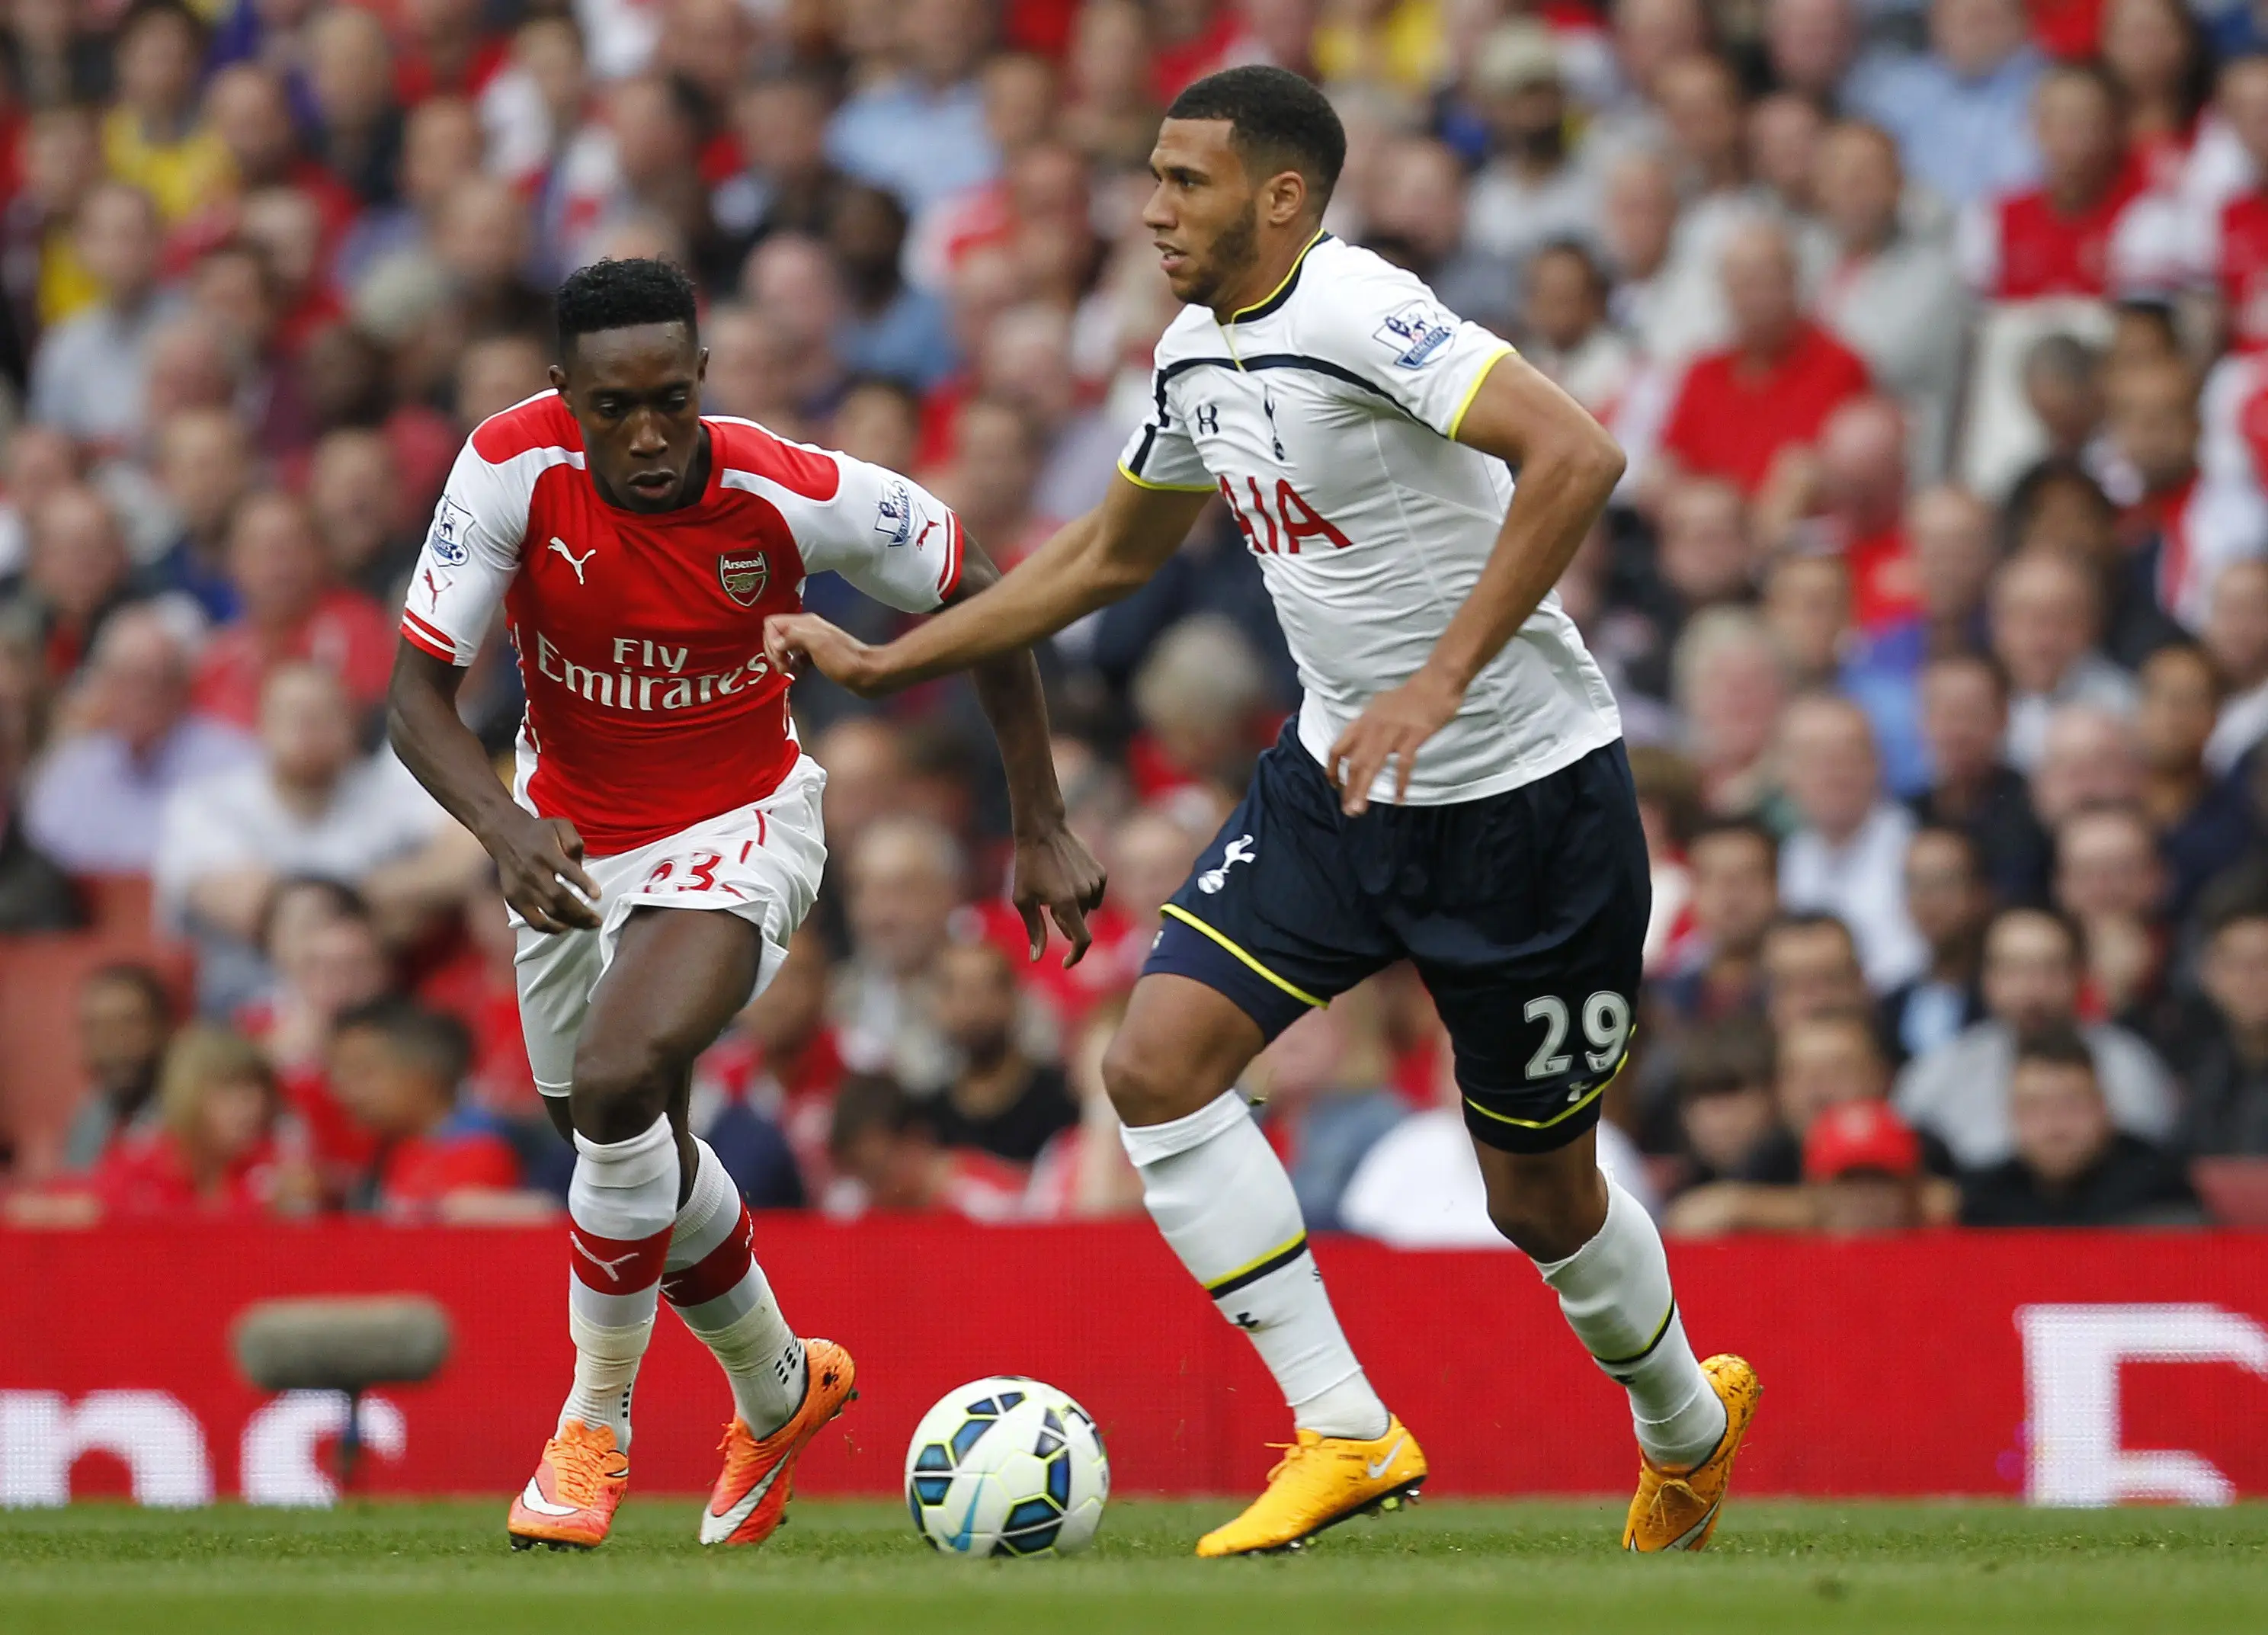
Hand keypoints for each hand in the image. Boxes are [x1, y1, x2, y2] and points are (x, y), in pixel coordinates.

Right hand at [483, 812, 601, 933]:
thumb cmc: (539, 833)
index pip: (566, 870)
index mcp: (546, 852)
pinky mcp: (514, 898)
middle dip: (580, 912)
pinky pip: (533, 920)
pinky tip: (564, 927)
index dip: (583, 884)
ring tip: (587, 925)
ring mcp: (522, 887)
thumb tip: (580, 868)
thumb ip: (574, 842)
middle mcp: (533, 871)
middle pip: (558, 897)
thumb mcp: (561, 826)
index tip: (597, 896)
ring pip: (547, 911)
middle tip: (596, 920)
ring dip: (570, 922)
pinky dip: (549, 928)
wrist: (504, 835)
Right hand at [763, 613, 888, 697]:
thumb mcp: (818, 645)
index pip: (772, 623)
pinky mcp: (818, 656)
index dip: (770, 641)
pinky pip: (796, 657)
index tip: (780, 658)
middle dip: (774, 652)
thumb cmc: (845, 661)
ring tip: (790, 671)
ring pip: (785, 646)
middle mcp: (807, 630)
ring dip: (782, 660)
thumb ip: (794, 637)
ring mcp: (813, 642)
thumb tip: (776, 642)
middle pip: (776, 635)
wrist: (869, 674)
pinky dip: (793, 665)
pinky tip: (799, 673)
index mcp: (806, 623)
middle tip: (784, 667)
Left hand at [1011, 822, 1107, 965]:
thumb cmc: (1028, 867)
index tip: (1066, 963)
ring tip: (1055, 888)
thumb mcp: (1023, 901)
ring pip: (1087, 909)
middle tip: (1047, 906)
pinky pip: (1095, 895)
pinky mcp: (1100, 872)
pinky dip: (1083, 895)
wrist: (1043, 831)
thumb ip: (1034, 931)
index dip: (1076, 956)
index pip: (1082, 940)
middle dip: (1064, 922)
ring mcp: (1095, 882)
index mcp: (1066, 903)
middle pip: (1079, 923)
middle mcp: (1085, 894)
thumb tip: (1036, 959)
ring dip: (1073, 907)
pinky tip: (1068, 879)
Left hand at [1326, 669, 1463, 813]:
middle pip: (1353, 762)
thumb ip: (1369, 726)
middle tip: (1348, 810)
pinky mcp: (1413, 736)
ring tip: (1359, 809)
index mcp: (1363, 720)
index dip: (1332, 768)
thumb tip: (1360, 743)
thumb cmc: (1411, 696)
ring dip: (1363, 790)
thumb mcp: (1380, 707)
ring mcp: (1392, 732)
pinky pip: (1403, 765)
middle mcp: (1372, 727)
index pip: (1338, 747)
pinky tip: (1399, 799)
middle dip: (1348, 789)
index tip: (1335, 786)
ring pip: (1370, 765)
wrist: (1436, 682)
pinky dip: (1400, 784)